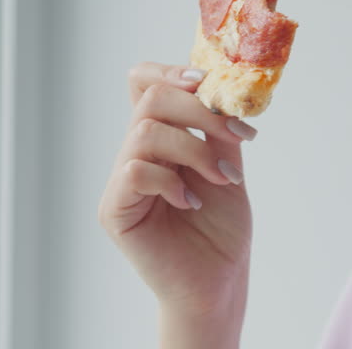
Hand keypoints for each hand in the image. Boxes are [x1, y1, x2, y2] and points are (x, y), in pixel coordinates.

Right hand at [98, 63, 255, 319]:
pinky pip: (134, 170)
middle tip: (237, 135)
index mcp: (160, 137)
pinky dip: (171, 180)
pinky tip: (192, 202)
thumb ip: (219, 129)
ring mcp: (121, 180)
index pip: (144, 82)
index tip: (208, 81)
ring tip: (223, 178)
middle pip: (151, 98)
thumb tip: (221, 91)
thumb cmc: (220, 229)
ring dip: (195, 148)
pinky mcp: (114, 209)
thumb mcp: (229, 164)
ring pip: (145, 131)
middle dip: (200, 110)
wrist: (218, 281)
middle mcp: (135, 152)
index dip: (170, 71)